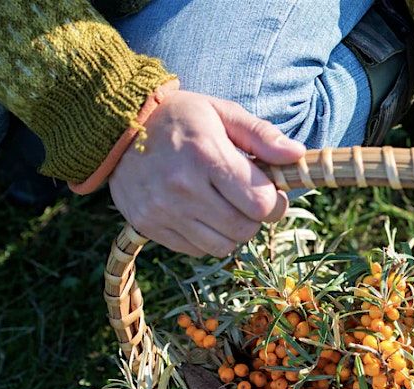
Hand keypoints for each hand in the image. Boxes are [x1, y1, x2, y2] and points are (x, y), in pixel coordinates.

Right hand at [109, 90, 305, 256]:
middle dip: (253, 217)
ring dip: (231, 231)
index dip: (274, 202)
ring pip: (222, 247)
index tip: (269, 191)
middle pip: (245, 229)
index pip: (261, 204)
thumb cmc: (180, 117)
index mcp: (206, 155)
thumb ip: (262, 135)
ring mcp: (162, 210)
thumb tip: (298, 155)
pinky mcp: (147, 226)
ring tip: (221, 204)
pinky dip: (205, 237)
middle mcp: (182, 187)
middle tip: (244, 198)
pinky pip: (196, 250)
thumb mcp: (222, 113)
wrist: (115, 127)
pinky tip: (197, 211)